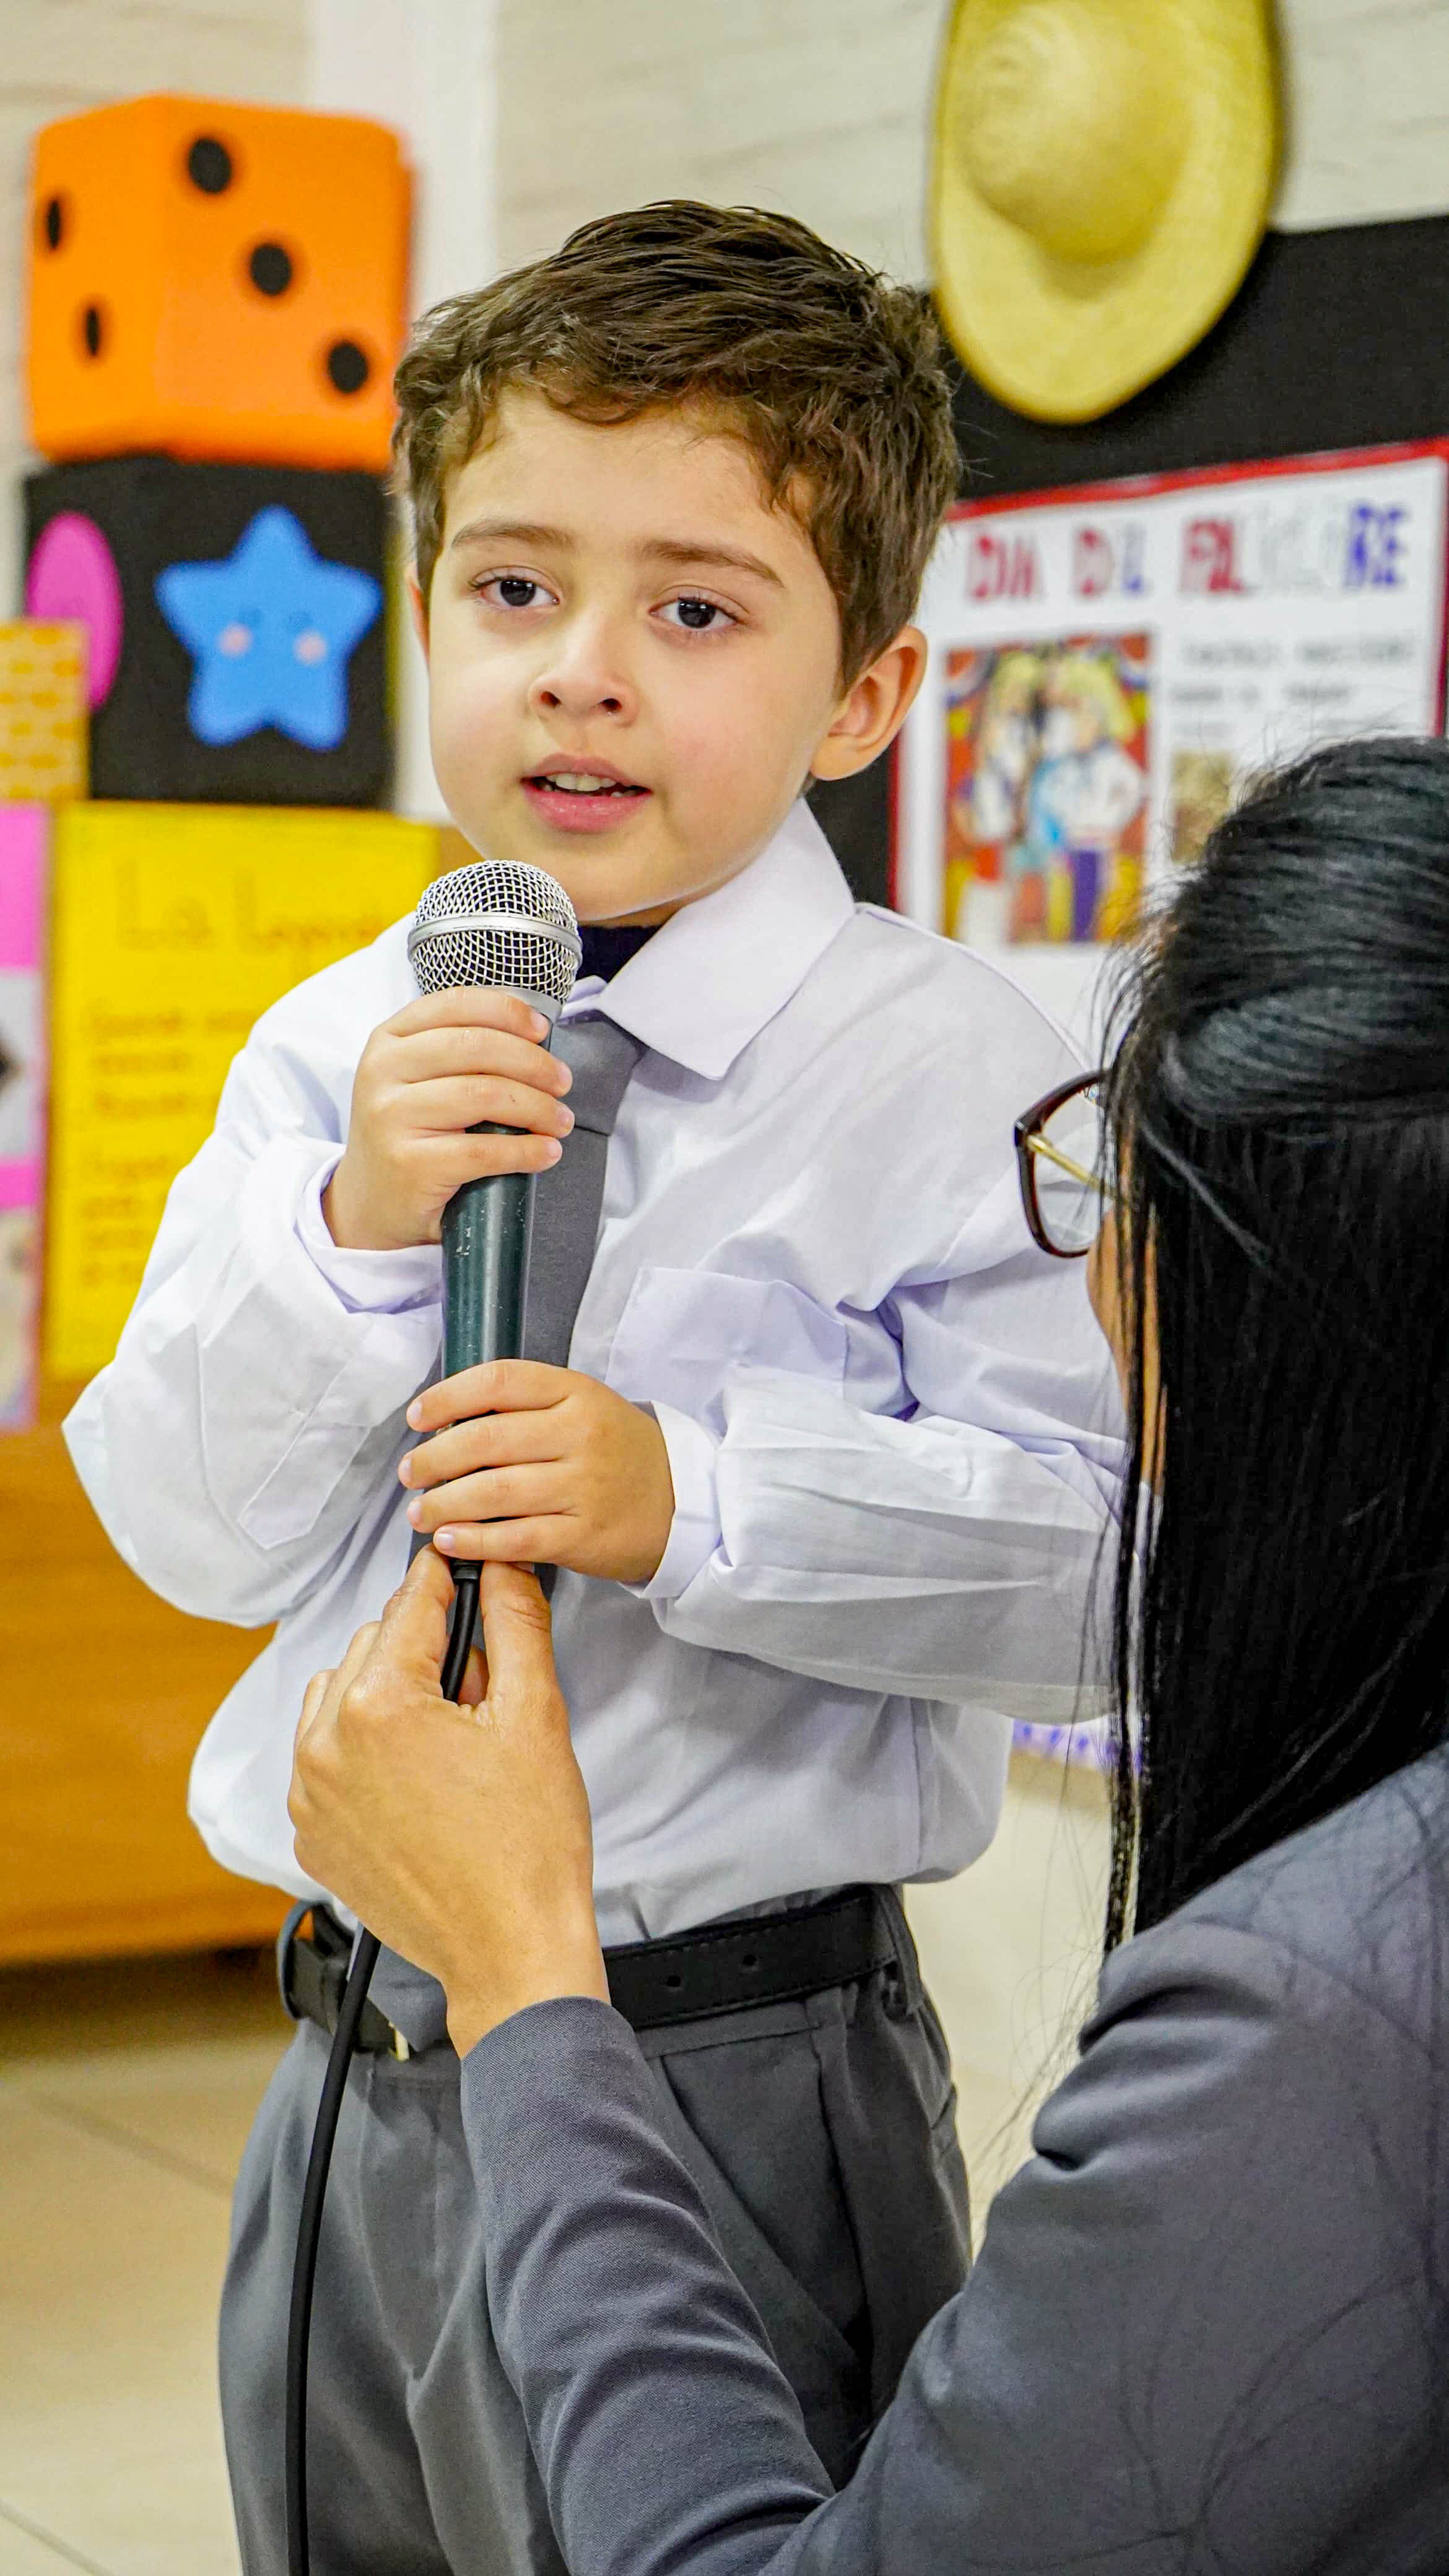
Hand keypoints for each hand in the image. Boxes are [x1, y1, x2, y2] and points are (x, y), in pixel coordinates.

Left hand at [289, 1548, 608, 2054]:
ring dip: (387, 1695)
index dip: (450, 1583)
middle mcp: (327, 1745)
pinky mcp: (313, 1833)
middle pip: (374, 1647)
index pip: (412, 1606)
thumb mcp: (536, 1716)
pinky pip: (326, 1758)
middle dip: (426, 1651)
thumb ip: (515, 1624)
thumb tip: (502, 1569)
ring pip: (340, 1698)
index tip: (465, 1568)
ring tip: (449, 1736)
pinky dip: (364, 1750)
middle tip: (482, 1687)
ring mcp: (312, 1795)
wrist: (510, 1951)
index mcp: (379, 1706)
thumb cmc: (529, 1848)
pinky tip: (419, 1778)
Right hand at [324, 988, 575, 1251]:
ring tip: (561, 1121)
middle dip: (534, 1063)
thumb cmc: (409, 1135)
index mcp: (389, 1040)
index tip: (541, 1029)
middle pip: (477, 1047)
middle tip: (562, 1082)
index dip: (506, 1011)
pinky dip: (526, 1151)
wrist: (372, 1205)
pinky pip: (484, 1150)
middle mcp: (383, 1072)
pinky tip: (547, 1152)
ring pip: (486, 1094)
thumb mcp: (415, 1080)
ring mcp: (392, 1118)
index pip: (455, 1005)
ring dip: (539, 1107)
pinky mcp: (411, 1164)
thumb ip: (456, 1051)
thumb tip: (532, 1035)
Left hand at [400, 1360, 675, 1584]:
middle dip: (435, 1458)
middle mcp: (579, 1435)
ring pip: (495, 1492)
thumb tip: (450, 1423)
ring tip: (421, 1512)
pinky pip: (516, 1538)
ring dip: (445, 1503)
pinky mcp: (584, 1535)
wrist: (686, 1501)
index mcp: (575, 1394)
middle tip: (411, 1473)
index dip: (448, 1397)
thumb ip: (527, 1407)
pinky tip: (450, 1541)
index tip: (419, 1417)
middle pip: (487, 1439)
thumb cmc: (620, 1452)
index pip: (499, 1382)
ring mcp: (584, 1487)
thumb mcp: (585, 1407)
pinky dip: (475, 1541)